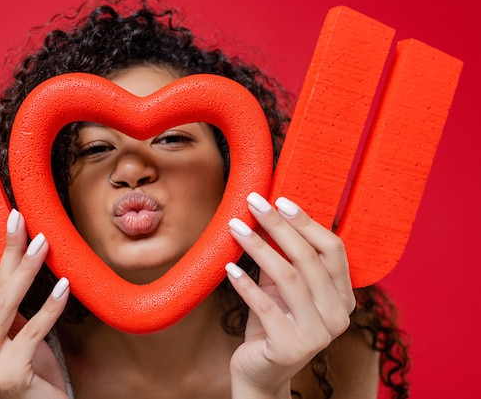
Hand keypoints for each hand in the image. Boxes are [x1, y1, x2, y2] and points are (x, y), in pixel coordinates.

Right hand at [0, 209, 70, 398]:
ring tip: (44, 245)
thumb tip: (19, 256)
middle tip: (21, 222)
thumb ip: (8, 304)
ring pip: (3, 304)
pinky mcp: (11, 373)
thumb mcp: (14, 332)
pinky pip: (32, 331)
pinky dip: (50, 306)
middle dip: (7, 251)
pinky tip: (64, 287)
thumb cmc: (31, 368)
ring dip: (26, 269)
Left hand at [226, 193, 355, 398]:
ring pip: (288, 277)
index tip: (280, 200)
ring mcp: (318, 334)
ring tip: (235, 227)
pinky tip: (229, 267)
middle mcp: (339, 315)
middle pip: (309, 258)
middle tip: (253, 202)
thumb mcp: (280, 288)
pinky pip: (265, 306)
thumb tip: (267, 214)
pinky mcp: (291, 347)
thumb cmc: (272, 324)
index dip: (306, 222)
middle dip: (278, 225)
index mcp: (343, 296)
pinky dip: (246, 284)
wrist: (261, 373)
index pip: (333, 249)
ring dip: (258, 247)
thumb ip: (281, 257)